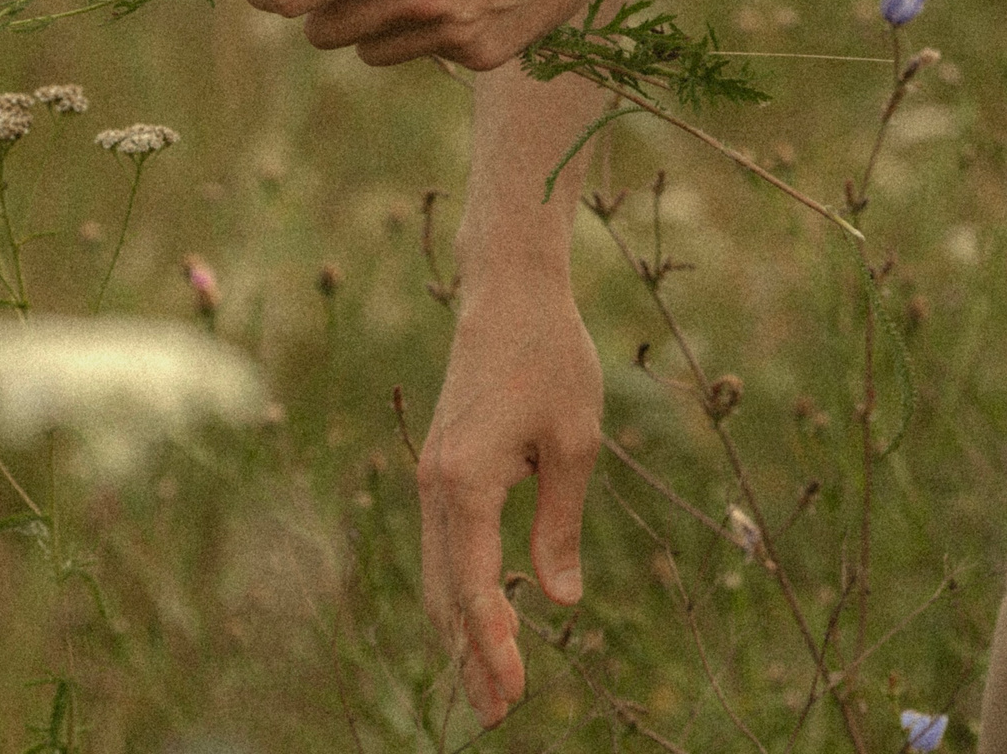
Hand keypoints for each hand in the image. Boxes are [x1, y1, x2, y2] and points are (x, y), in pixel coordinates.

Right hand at [418, 280, 603, 726]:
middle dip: (470, 655)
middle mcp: (436, 486)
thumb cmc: (550, 358)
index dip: (496, 646)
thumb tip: (560, 601)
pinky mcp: (441, 466)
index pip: (476, 587)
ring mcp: (432, 476)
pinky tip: (477, 617)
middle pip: (446, 592)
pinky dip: (457, 590)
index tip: (517, 692)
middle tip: (498, 714)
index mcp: (465, 484)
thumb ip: (561, 524)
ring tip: (487, 683)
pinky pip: (442, 546)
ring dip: (460, 629)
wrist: (507, 294)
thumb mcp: (574, 444)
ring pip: (437, 573)